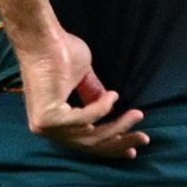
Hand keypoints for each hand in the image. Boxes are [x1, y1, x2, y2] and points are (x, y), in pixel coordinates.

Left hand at [16, 30, 146, 158]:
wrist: (42, 37)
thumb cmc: (59, 52)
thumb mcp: (82, 77)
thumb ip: (93, 95)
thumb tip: (111, 109)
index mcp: (52, 121)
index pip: (84, 143)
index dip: (110, 147)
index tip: (132, 150)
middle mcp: (46, 128)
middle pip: (89, 145)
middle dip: (120, 142)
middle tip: (144, 138)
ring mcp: (44, 126)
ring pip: (90, 135)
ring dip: (118, 126)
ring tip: (137, 114)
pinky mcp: (47, 119)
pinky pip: (85, 120)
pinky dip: (102, 108)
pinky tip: (113, 96)